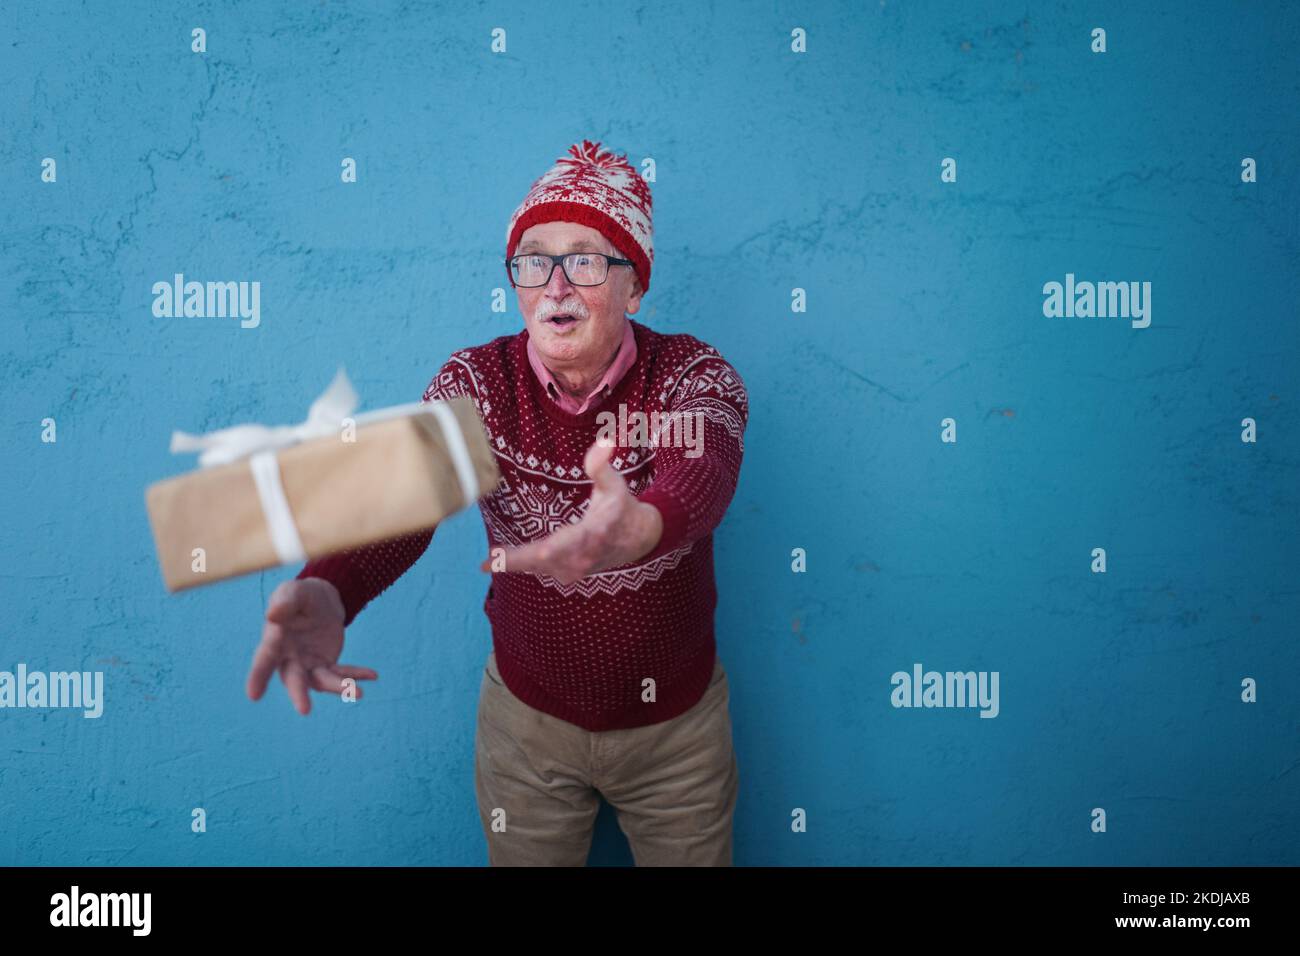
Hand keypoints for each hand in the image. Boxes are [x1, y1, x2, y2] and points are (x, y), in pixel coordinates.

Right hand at [246, 577, 377, 714]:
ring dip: (338, 687)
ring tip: (359, 692)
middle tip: (304, 710)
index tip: (253, 696)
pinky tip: (372, 675)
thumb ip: (285, 601)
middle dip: (298, 694)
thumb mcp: (293, 591)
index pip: (264, 660)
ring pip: (321, 681)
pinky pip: (341, 673)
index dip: (258, 677)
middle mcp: (289, 659)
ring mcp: (308, 665)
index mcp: (274, 641)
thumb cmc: (299, 596)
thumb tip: (273, 614)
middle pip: (293, 679)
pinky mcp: (327, 664)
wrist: (321, 600)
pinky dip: (355, 675)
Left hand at [479, 437, 663, 584]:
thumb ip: (602, 466)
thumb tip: (603, 442)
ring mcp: (577, 569)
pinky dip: (524, 567)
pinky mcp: (572, 574)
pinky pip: (543, 571)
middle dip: (515, 561)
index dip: (538, 552)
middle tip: (487, 562)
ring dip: (516, 565)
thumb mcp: (615, 484)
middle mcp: (582, 557)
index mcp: (591, 534)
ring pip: (540, 569)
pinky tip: (504, 562)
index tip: (527, 553)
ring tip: (490, 562)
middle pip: (542, 562)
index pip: (561, 546)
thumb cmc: (622, 508)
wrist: (640, 539)